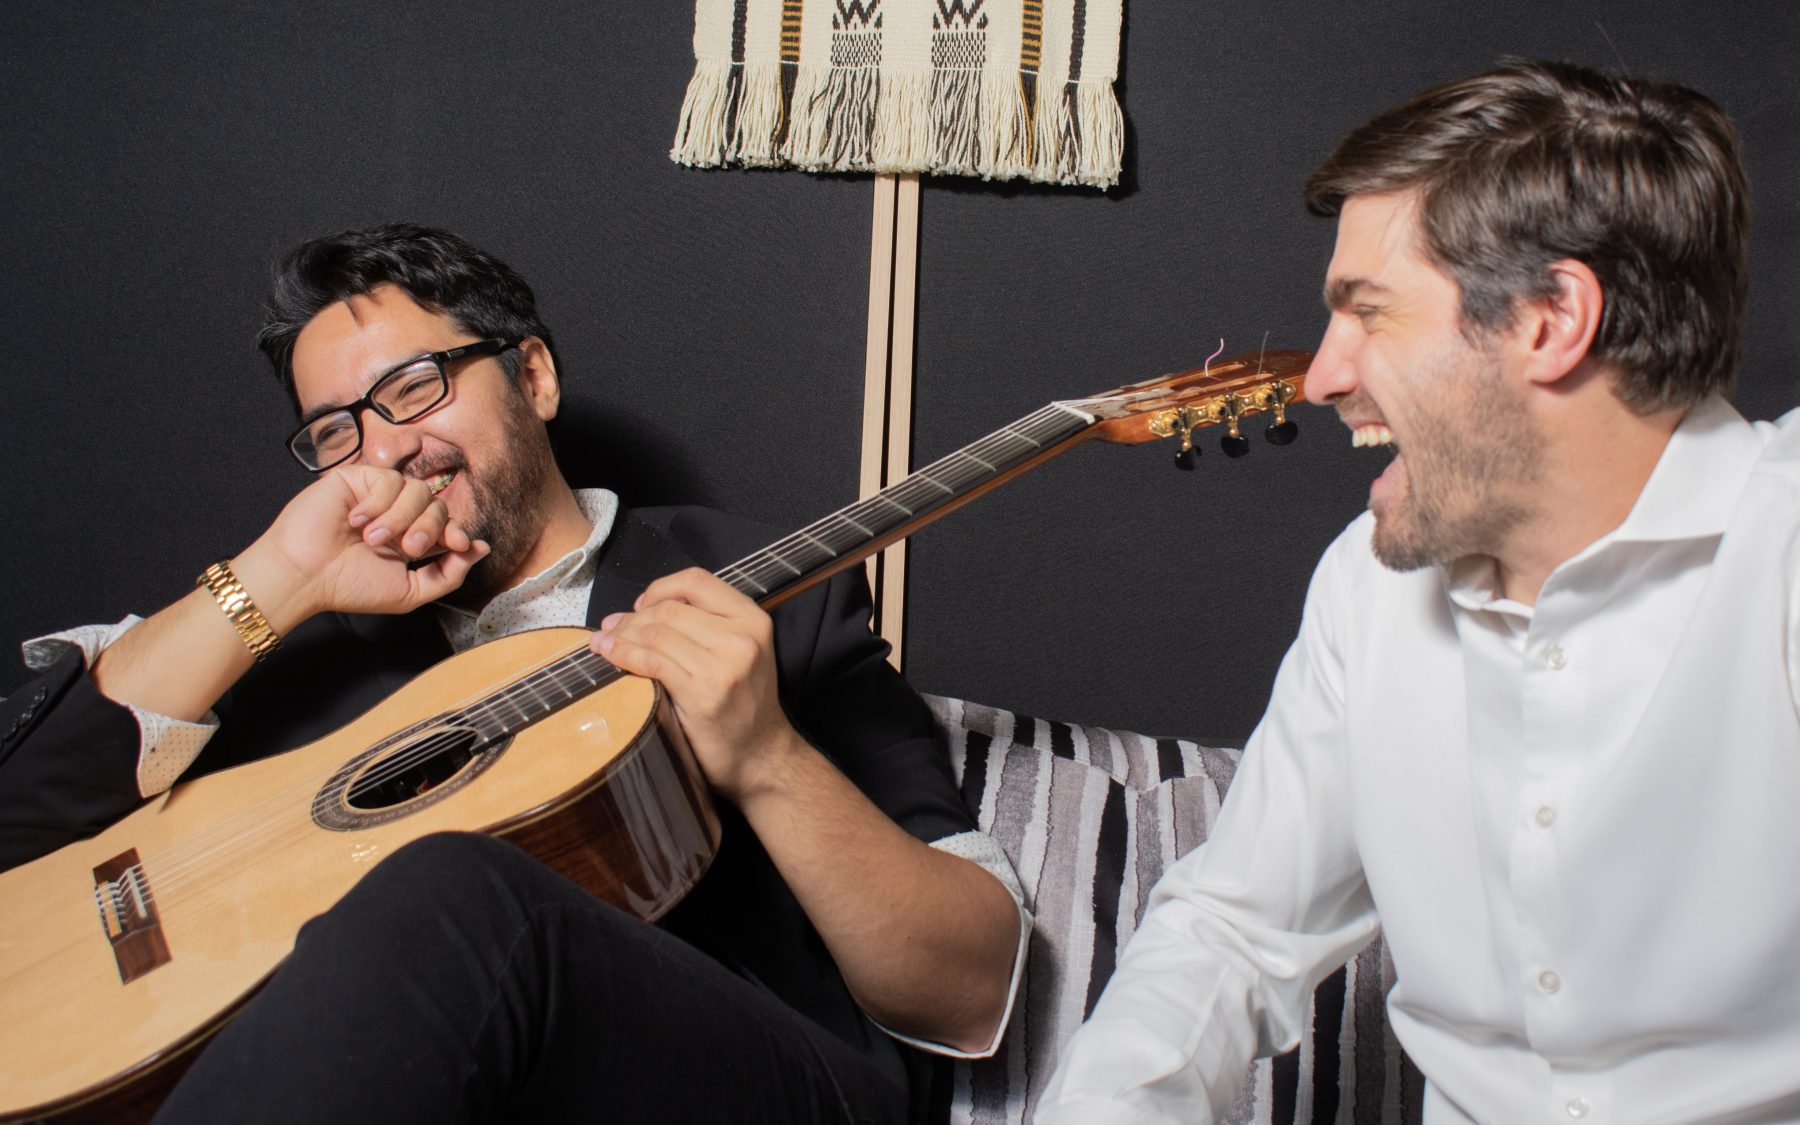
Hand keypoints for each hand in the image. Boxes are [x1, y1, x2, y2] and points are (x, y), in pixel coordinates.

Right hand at [239, 465, 489, 628]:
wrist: (304, 576)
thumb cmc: (349, 587)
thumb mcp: (410, 591)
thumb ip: (448, 574)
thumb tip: (482, 549)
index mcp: (409, 538)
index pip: (446, 525)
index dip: (457, 531)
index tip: (458, 544)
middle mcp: (396, 514)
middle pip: (437, 505)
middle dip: (430, 528)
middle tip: (406, 549)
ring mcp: (377, 495)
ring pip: (418, 490)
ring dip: (401, 518)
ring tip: (374, 540)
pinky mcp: (357, 478)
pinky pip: (389, 479)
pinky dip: (379, 503)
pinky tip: (357, 520)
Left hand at [589, 568, 800, 801]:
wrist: (761, 757)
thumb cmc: (744, 705)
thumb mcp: (743, 652)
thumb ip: (708, 626)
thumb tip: (644, 609)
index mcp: (753, 620)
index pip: (696, 581)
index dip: (660, 588)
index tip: (642, 604)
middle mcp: (742, 638)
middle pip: (670, 609)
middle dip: (632, 617)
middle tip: (611, 627)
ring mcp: (724, 667)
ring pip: (657, 633)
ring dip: (621, 635)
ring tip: (604, 641)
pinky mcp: (702, 694)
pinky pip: (652, 661)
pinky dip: (623, 654)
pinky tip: (608, 654)